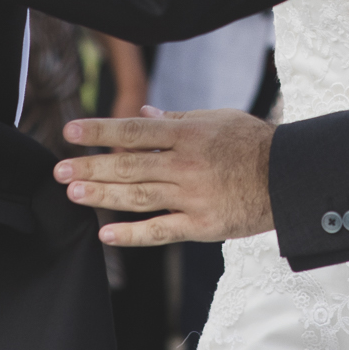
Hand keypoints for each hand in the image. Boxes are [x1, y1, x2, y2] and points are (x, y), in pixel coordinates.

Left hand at [55, 107, 275, 244]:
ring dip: (103, 194)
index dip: (100, 131)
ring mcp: (193, 196)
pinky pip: (162, 230)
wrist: (289, 178)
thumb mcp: (216, 119)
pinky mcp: (202, 225)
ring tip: (73, 193)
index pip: (134, 131)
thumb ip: (177, 119)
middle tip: (59, 170)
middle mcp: (186, 164)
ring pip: (139, 196)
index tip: (70, 132)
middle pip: (129, 165)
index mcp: (188, 134)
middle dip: (90, 166)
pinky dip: (133, 233)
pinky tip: (106, 233)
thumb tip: (142, 115)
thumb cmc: (252, 142)